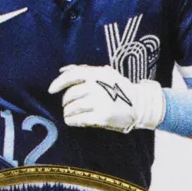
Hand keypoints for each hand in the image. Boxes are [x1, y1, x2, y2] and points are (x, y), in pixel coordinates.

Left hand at [49, 64, 164, 132]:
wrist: (140, 104)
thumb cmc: (120, 89)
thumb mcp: (106, 74)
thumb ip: (85, 71)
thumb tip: (63, 70)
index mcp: (97, 74)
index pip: (72, 76)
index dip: (58, 83)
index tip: (51, 90)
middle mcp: (97, 86)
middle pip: (70, 95)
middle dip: (66, 102)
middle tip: (67, 106)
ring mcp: (99, 102)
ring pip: (72, 108)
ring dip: (67, 112)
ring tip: (69, 114)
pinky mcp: (101, 116)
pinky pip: (79, 119)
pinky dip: (72, 121)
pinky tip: (73, 121)